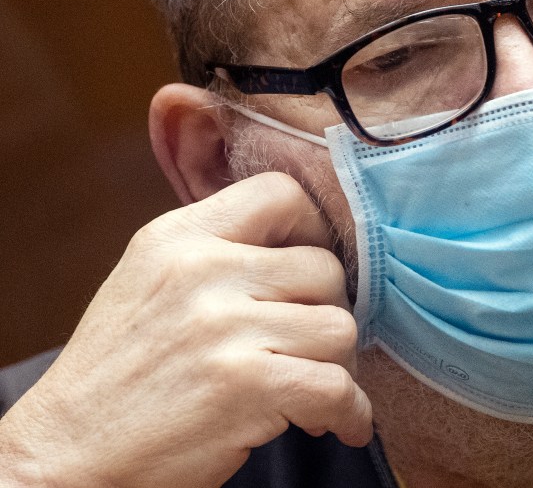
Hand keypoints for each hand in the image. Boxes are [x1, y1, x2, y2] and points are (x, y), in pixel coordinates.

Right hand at [0, 172, 371, 487]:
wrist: (67, 452)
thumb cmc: (119, 371)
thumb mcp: (151, 280)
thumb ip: (218, 251)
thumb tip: (306, 244)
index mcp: (179, 236)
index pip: (281, 193)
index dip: (314, 230)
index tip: (310, 273)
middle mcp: (202, 271)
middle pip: (325, 268)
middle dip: (329, 312)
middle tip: (311, 347)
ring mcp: (224, 327)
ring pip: (339, 328)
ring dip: (338, 365)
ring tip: (313, 387)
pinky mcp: (246, 386)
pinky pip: (338, 387)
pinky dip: (350, 412)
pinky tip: (339, 423)